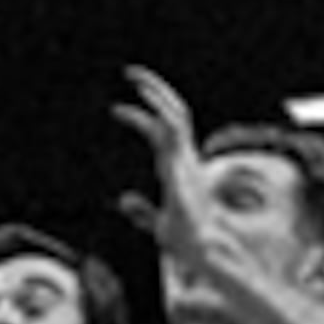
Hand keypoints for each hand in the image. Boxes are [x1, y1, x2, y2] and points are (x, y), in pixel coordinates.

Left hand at [111, 65, 217, 276]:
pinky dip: (149, 117)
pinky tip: (122, 110)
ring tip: (131, 77)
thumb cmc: (187, 240)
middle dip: (156, 90)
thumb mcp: (157, 224)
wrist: (205, 250)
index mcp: (181, 166)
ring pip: (175, 115)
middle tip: (131, 73)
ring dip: (154, 93)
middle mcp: (185, 158)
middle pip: (176, 112)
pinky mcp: (180, 169)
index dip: (147, 113)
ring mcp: (185, 161)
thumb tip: (124, 200)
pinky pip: (168, 134)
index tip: (118, 107)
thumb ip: (141, 212)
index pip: (167, 129)